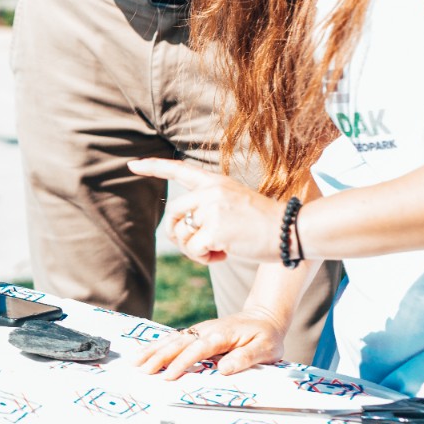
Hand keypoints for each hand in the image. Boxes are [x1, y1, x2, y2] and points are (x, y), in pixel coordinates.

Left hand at [129, 158, 285, 264]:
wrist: (291, 232)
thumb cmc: (264, 224)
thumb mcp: (234, 204)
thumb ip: (208, 208)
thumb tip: (180, 228)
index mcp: (215, 183)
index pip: (178, 169)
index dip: (153, 168)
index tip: (131, 165)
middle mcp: (211, 191)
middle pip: (173, 214)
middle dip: (179, 236)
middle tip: (200, 248)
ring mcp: (213, 209)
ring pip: (182, 235)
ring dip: (194, 251)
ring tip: (216, 251)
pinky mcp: (215, 229)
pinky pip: (192, 250)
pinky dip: (203, 259)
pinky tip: (222, 256)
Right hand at [135, 311, 285, 378]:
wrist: (265, 316)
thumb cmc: (267, 335)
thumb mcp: (265, 348)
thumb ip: (245, 358)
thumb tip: (223, 369)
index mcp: (221, 336)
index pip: (197, 350)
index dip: (182, 363)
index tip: (168, 376)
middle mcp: (206, 331)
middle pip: (178, 344)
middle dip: (158, 357)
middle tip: (142, 370)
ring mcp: (199, 330)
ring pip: (172, 340)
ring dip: (153, 350)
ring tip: (135, 361)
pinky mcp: (196, 333)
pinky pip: (174, 338)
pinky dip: (158, 344)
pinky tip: (146, 352)